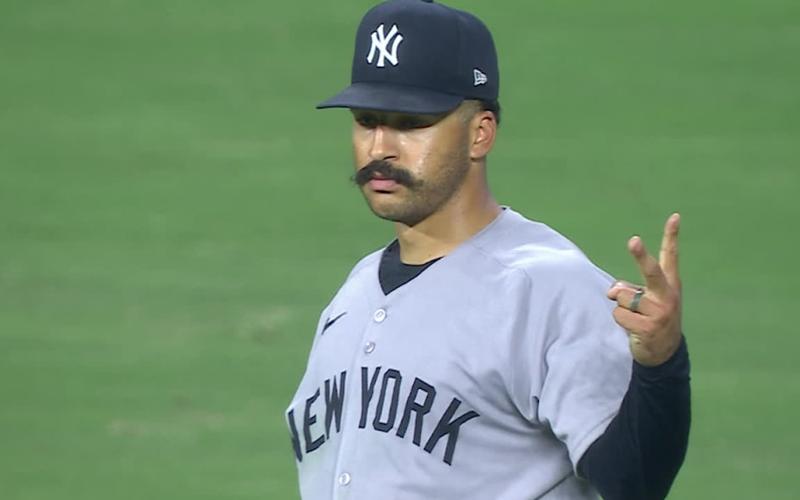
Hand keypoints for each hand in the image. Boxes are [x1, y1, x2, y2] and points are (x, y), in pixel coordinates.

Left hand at [607, 213, 682, 366]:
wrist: (664, 352)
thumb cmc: (652, 317)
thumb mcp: (646, 300)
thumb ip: (628, 289)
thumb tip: (613, 291)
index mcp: (670, 284)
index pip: (670, 256)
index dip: (672, 236)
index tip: (674, 216)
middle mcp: (668, 296)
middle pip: (651, 271)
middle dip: (640, 255)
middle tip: (633, 240)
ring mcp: (660, 312)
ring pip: (624, 297)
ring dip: (622, 307)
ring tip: (635, 317)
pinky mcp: (649, 328)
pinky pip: (619, 314)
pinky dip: (620, 320)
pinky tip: (633, 328)